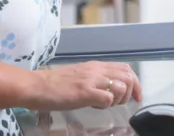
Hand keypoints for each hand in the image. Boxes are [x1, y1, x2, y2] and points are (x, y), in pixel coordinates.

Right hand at [25, 61, 142, 111]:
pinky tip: (94, 106)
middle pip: (129, 76)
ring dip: (118, 100)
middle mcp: (97, 70)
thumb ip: (96, 79)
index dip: (136, 84)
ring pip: (122, 87)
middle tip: (121, 103)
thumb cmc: (55, 84)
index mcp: (96, 66)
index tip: (136, 97)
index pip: (126, 69)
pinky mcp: (84, 92)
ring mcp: (91, 80)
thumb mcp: (81, 76)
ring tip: (104, 104)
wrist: (36, 86)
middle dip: (132, 92)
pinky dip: (106, 105)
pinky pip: (107, 99)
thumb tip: (111, 88)